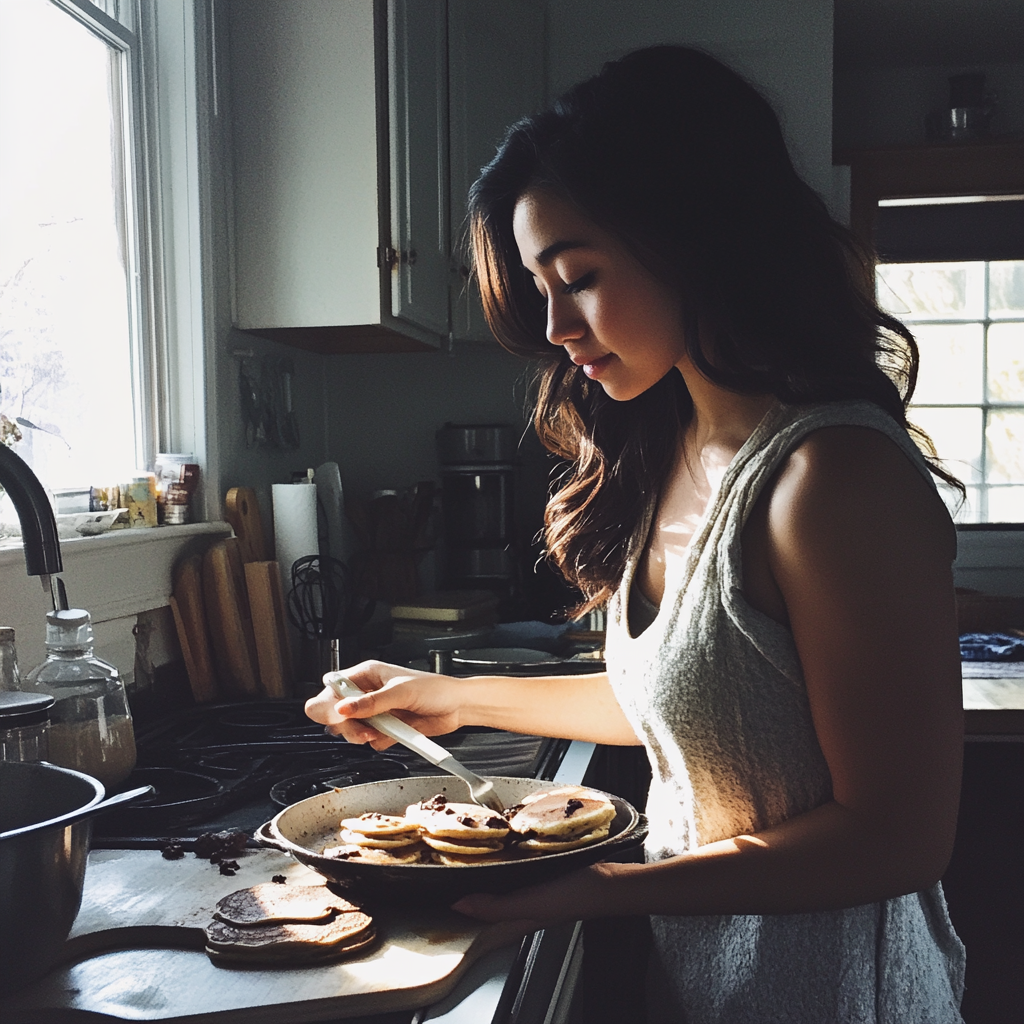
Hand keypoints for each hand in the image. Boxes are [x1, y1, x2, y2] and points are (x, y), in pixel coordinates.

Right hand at [303, 659, 462, 749]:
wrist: (456, 707)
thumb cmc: (436, 689)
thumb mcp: (401, 692)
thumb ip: (371, 702)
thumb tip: (343, 707)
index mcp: (367, 674)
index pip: (333, 688)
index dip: (329, 703)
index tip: (338, 716)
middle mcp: (368, 693)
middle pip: (335, 712)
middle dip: (345, 725)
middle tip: (361, 730)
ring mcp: (375, 712)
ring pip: (350, 729)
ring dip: (361, 735)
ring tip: (378, 732)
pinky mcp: (384, 728)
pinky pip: (369, 741)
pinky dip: (378, 741)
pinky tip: (392, 734)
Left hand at [452, 863, 614, 928]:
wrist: (607, 880)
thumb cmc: (573, 896)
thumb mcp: (531, 903)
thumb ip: (495, 907)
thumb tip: (460, 905)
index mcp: (513, 921)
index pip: (476, 924)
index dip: (455, 912)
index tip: (433, 895)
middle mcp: (518, 907)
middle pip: (483, 902)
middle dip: (463, 887)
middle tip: (443, 867)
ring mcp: (529, 891)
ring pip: (496, 885)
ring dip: (481, 872)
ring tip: (462, 853)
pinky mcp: (539, 874)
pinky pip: (511, 871)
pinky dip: (501, 862)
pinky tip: (497, 848)